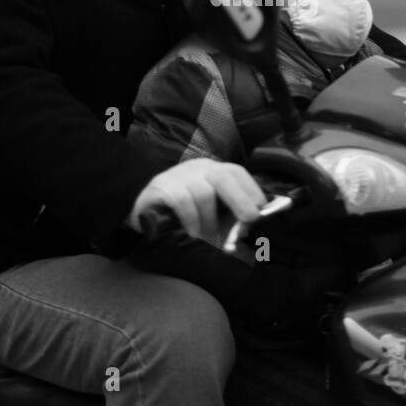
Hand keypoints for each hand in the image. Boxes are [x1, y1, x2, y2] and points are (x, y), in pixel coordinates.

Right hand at [127, 158, 265, 240]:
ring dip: (210, 221)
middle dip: (241, 199)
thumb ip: (229, 216)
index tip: (262, 210)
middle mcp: (197, 168)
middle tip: (250, 221)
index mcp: (213, 170)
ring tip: (209, 237)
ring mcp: (178, 175)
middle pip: (224, 176)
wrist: (143, 211)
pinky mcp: (161, 187)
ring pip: (203, 193)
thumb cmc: (183, 213)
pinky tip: (193, 234)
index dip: (252, 190)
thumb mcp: (209, 211)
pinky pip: (182, 202)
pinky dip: (192, 222)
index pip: (236, 172)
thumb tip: (249, 228)